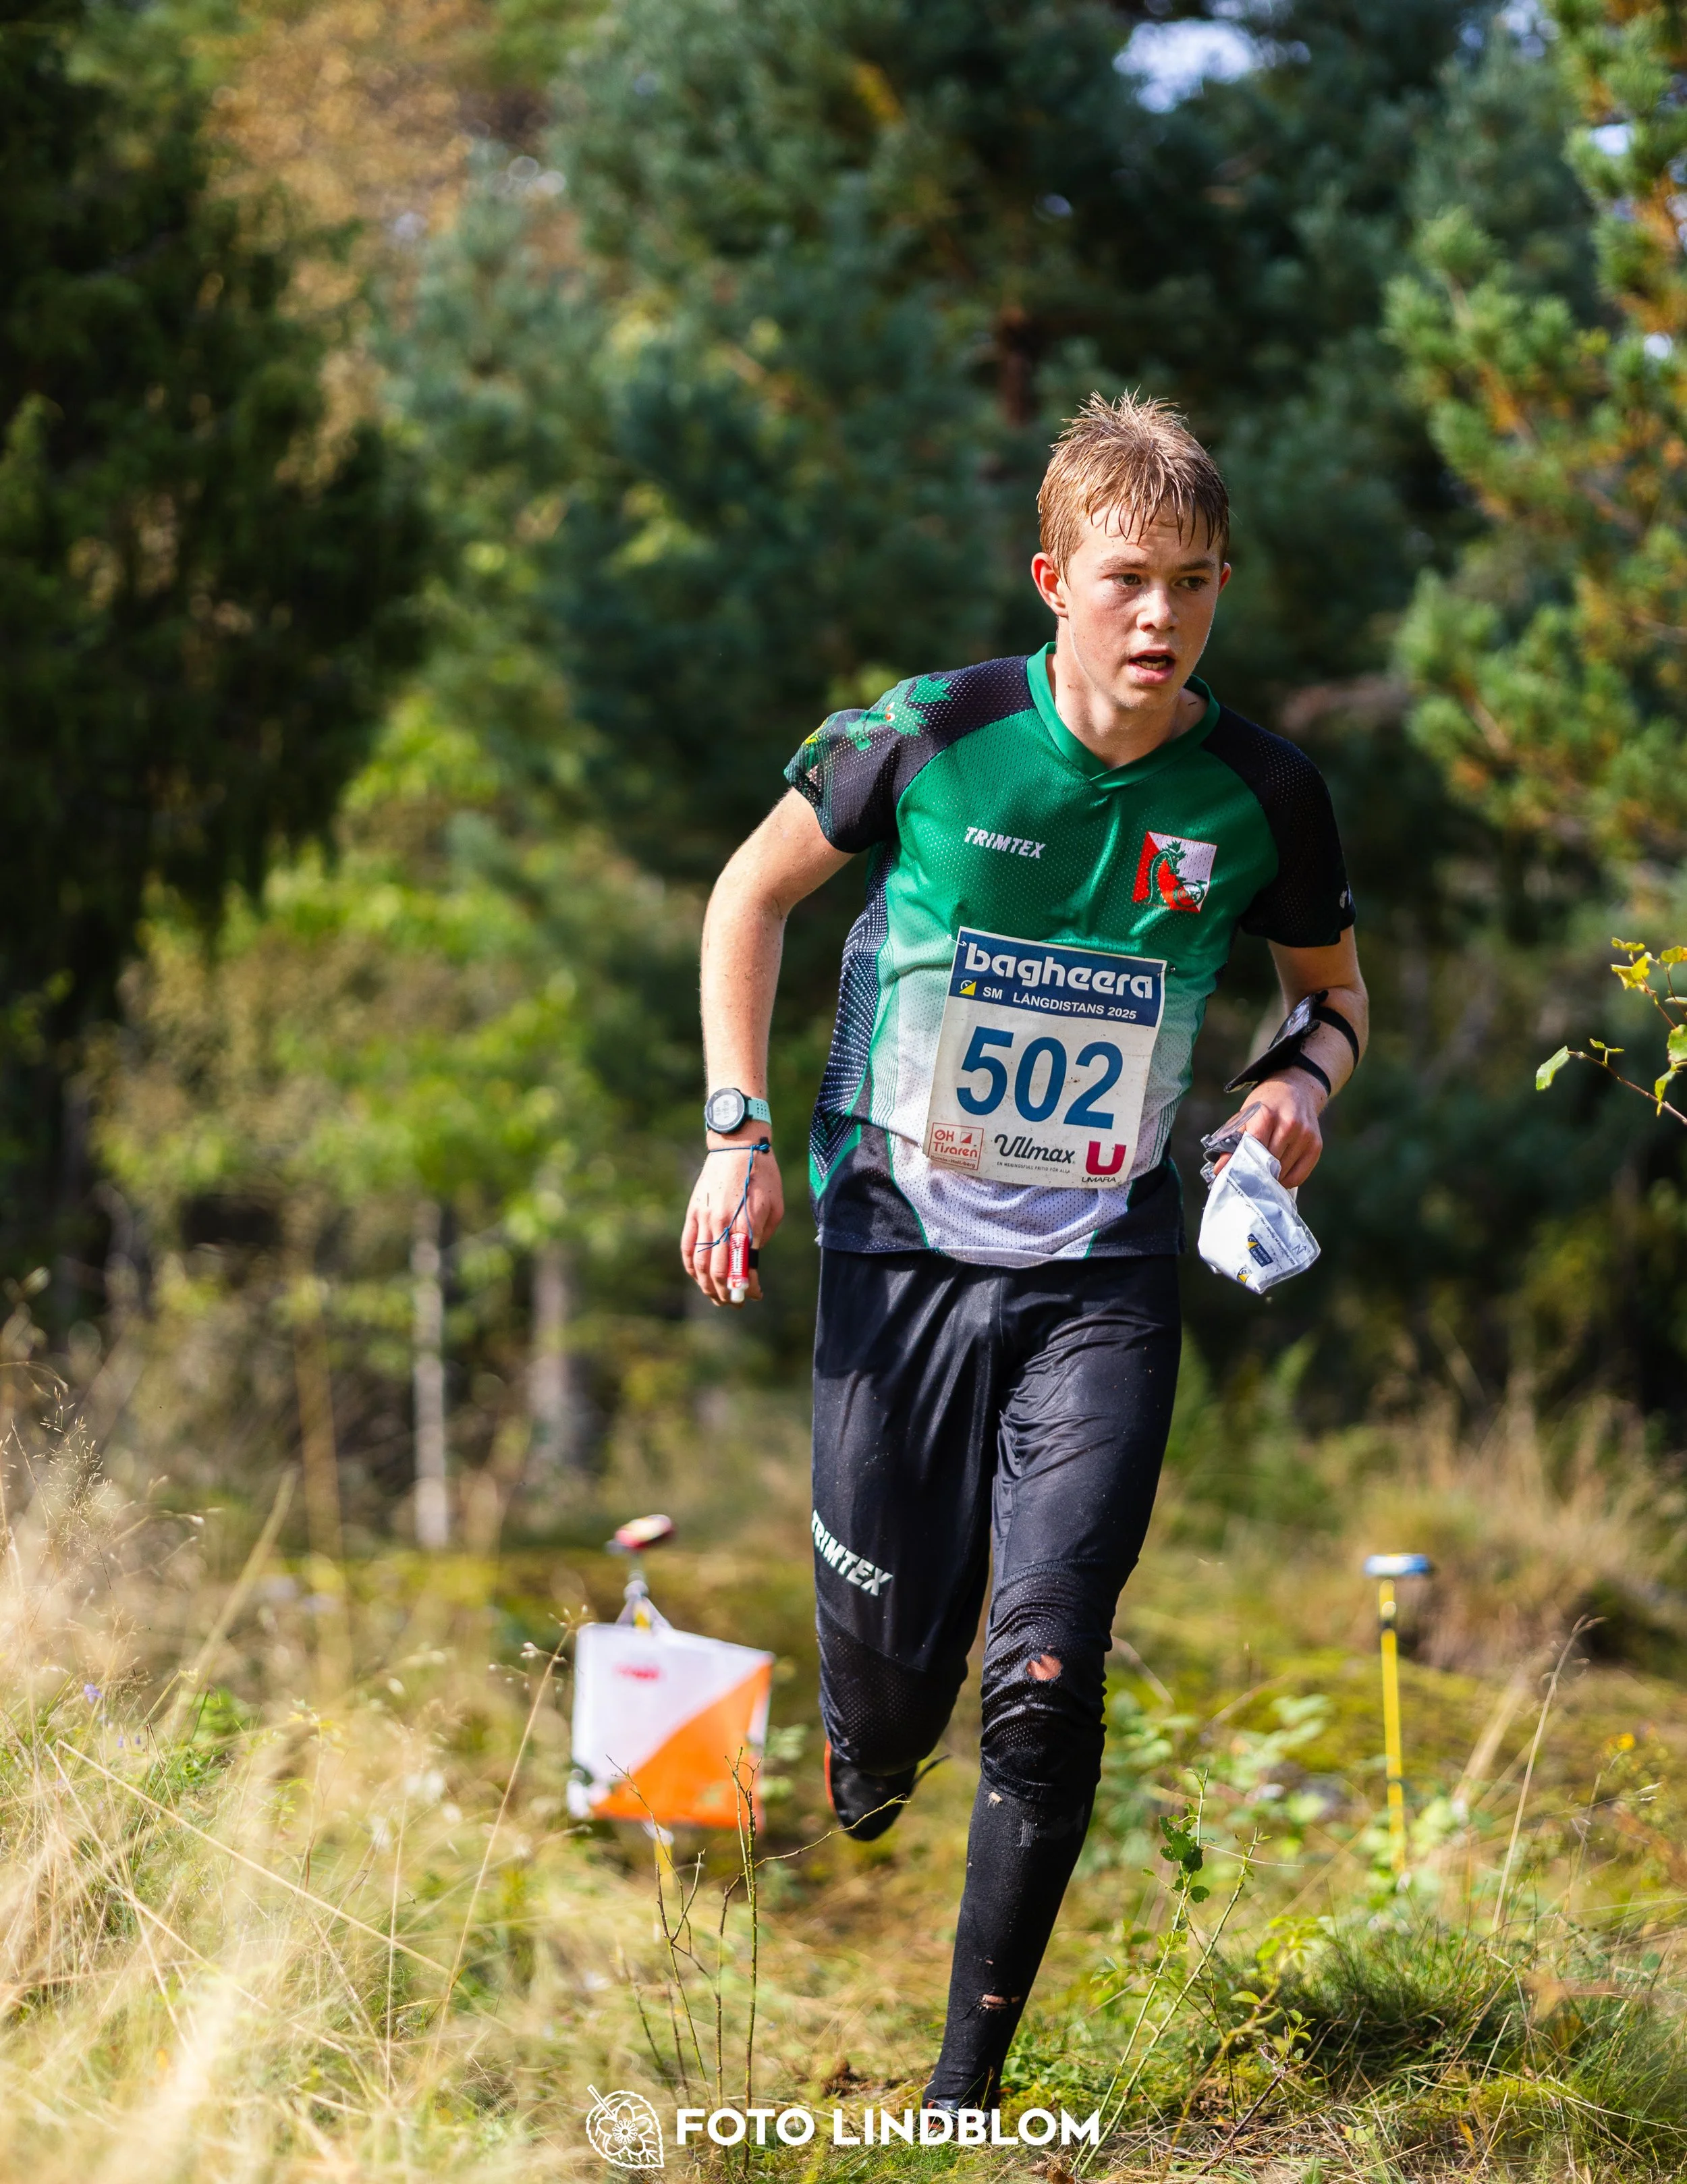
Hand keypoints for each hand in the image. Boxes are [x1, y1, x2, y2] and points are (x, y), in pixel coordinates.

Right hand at [680, 1137, 785, 1305]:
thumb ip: (763, 1235)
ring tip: (716, 1297)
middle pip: (718, 1271)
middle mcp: (721, 1224)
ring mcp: (703, 1219)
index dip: (746, 1287)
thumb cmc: (763, 1175)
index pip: (742, 1267)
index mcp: (745, 1223)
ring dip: (707, 1286)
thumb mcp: (774, 1206)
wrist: (738, 1145)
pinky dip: (691, 1266)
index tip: (754, 1295)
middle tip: (735, 1303)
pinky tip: (698, 1277)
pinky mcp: (693, 1213)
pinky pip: (687, 1247)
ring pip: (699, 1264)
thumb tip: (750, 1257)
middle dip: (726, 1294)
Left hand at [1213, 1072, 1323, 1189]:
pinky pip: (1299, 1176)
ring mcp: (1305, 1135)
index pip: (1254, 1149)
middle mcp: (1289, 1124)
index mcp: (1267, 1115)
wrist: (1296, 1089)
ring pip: (1283, 1172)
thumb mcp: (1245, 1115)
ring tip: (1265, 1170)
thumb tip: (1221, 1169)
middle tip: (1249, 1176)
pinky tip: (1279, 1173)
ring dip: (1272, 1177)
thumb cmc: (1266, 1104)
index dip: (1244, 1165)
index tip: (1236, 1174)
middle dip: (1257, 1173)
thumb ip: (1232, 1142)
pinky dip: (1287, 1180)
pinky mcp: (1316, 1145)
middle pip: (1269, 1164)